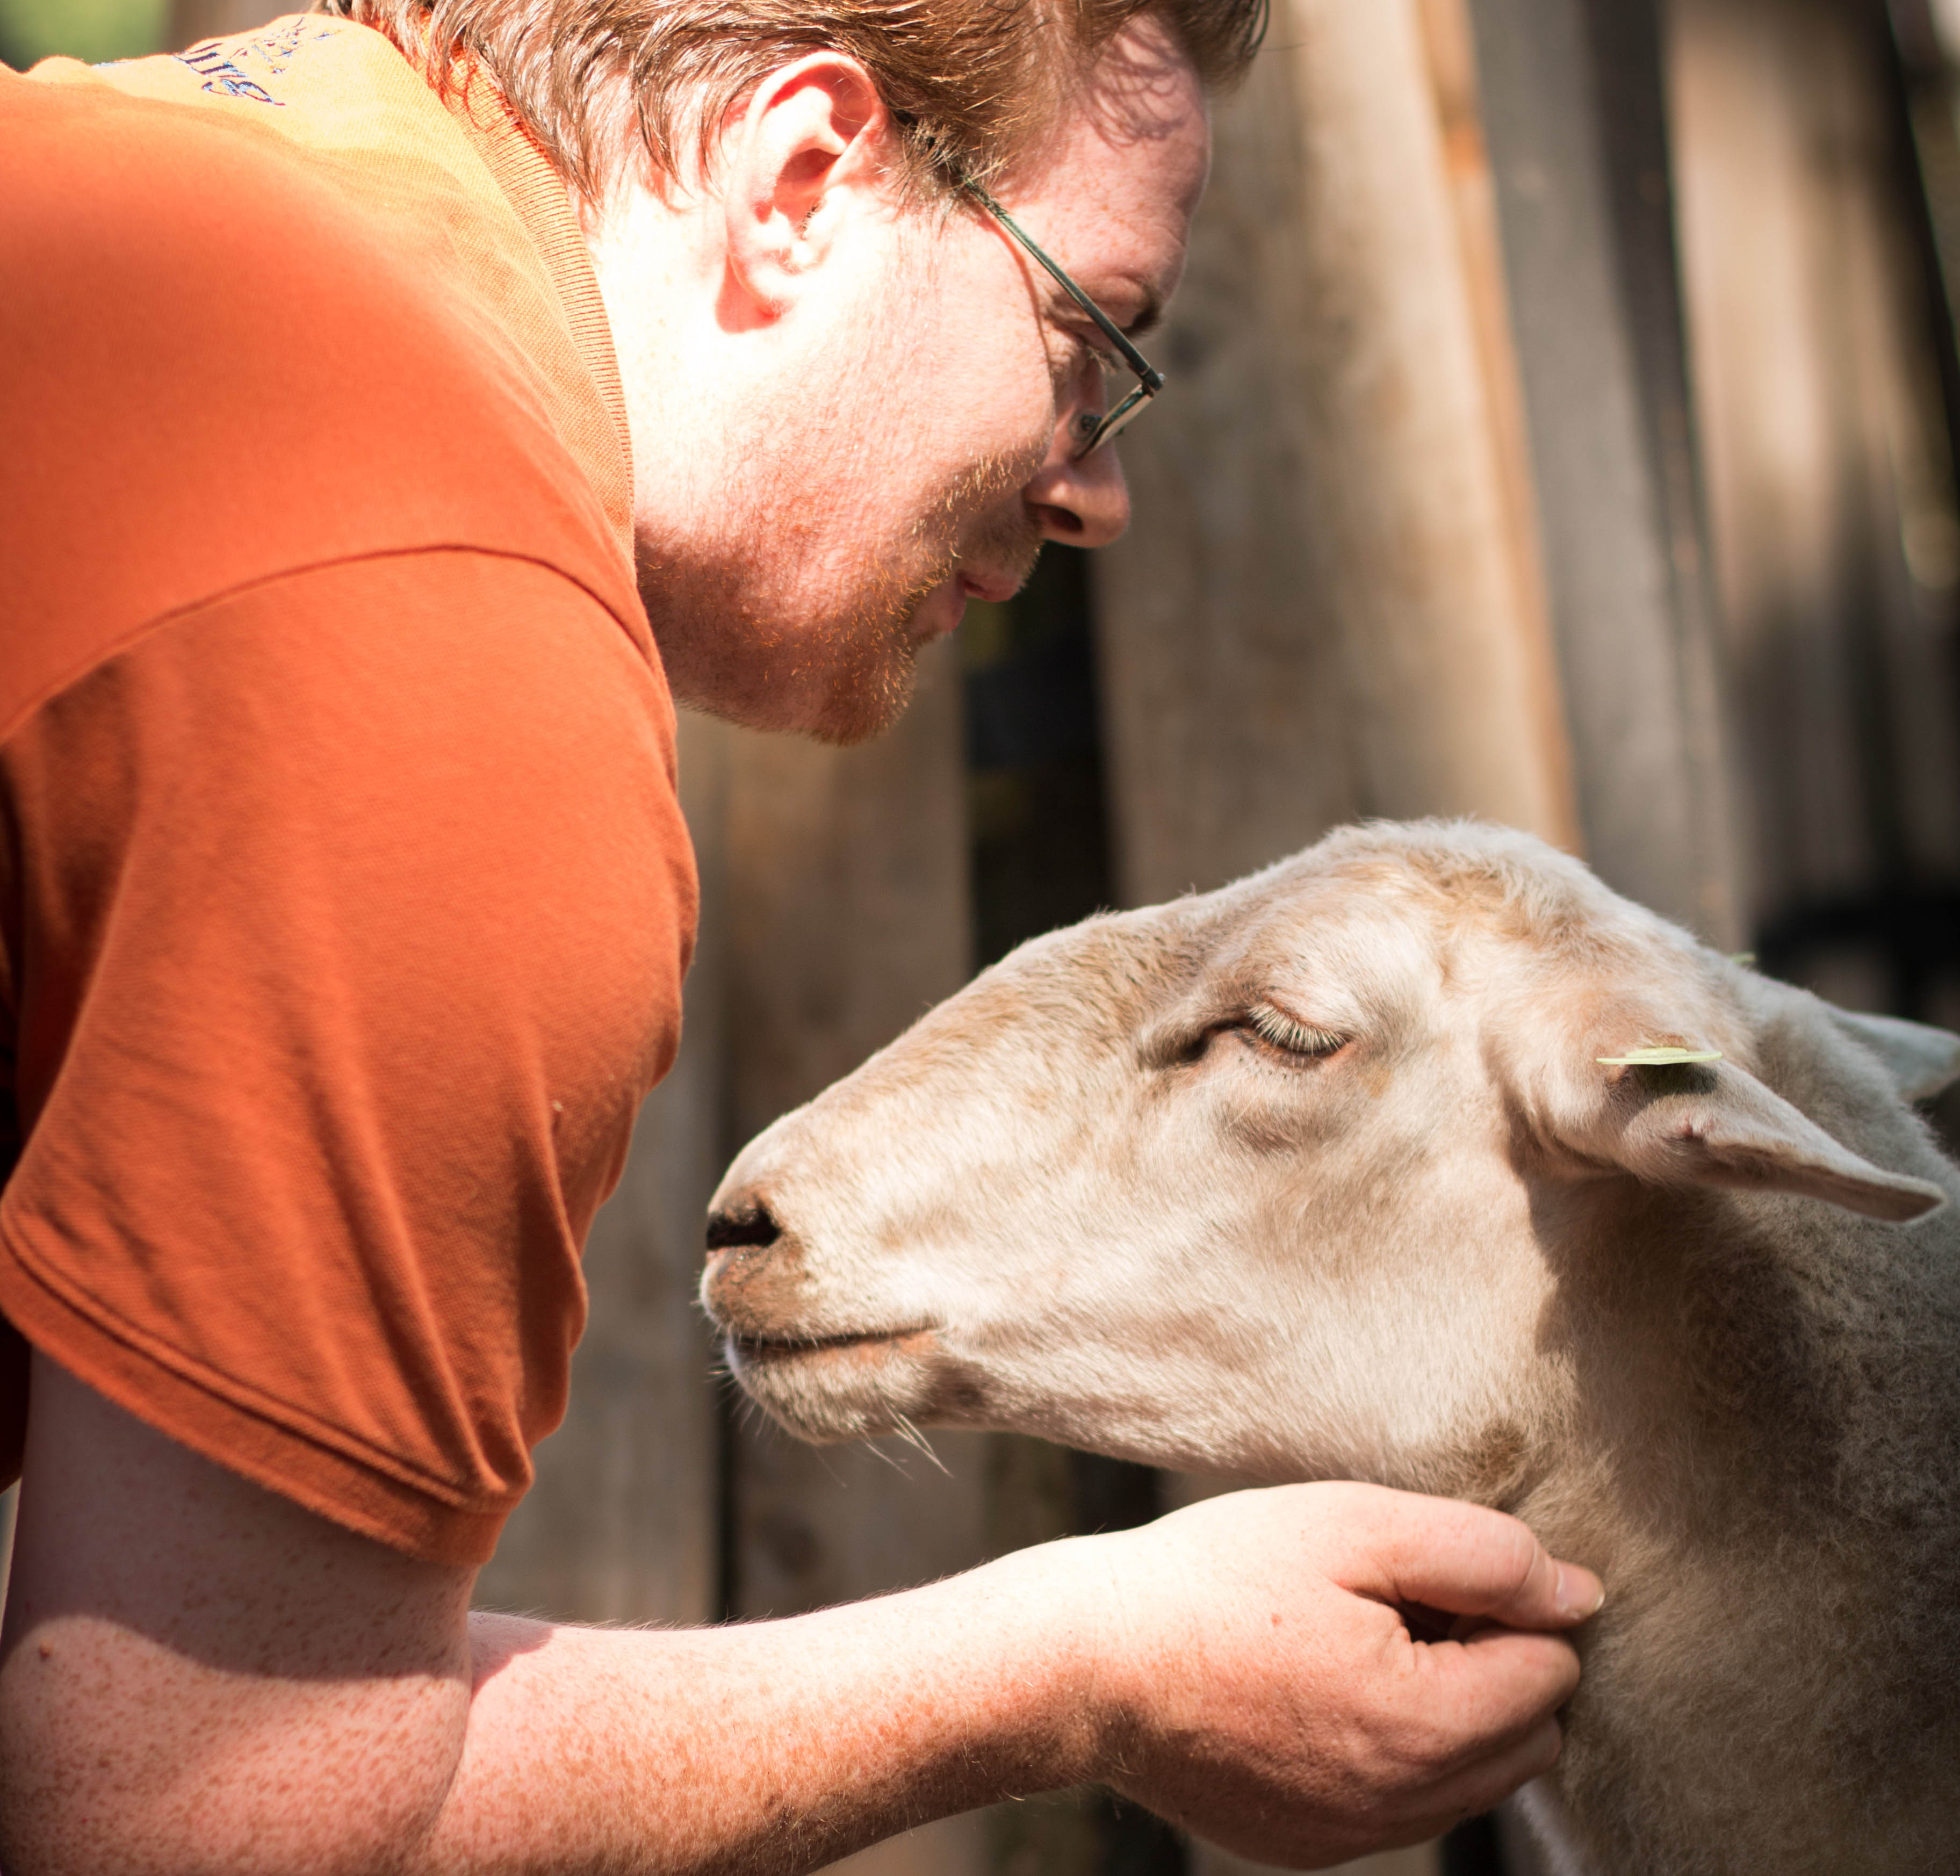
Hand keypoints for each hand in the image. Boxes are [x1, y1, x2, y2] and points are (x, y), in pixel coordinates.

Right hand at [1074, 1481, 1599, 1868]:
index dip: (1504, 1602)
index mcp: (1424, 1725)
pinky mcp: (1311, 1846)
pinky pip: (1405, 1802)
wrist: (1086, 1662)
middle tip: (1397, 1601)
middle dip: (1494, 1663)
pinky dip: (1393, 1746)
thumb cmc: (1214, 1578)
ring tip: (1357, 1638)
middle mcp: (1403, 1805)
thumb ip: (1484, 1555)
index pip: (1552, 1668)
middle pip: (1531, 1734)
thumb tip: (1578, 1594)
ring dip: (1450, 1708)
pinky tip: (1319, 1685)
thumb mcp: (1354, 1524)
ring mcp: (1355, 1837)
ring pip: (1474, 1776)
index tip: (1424, 1570)